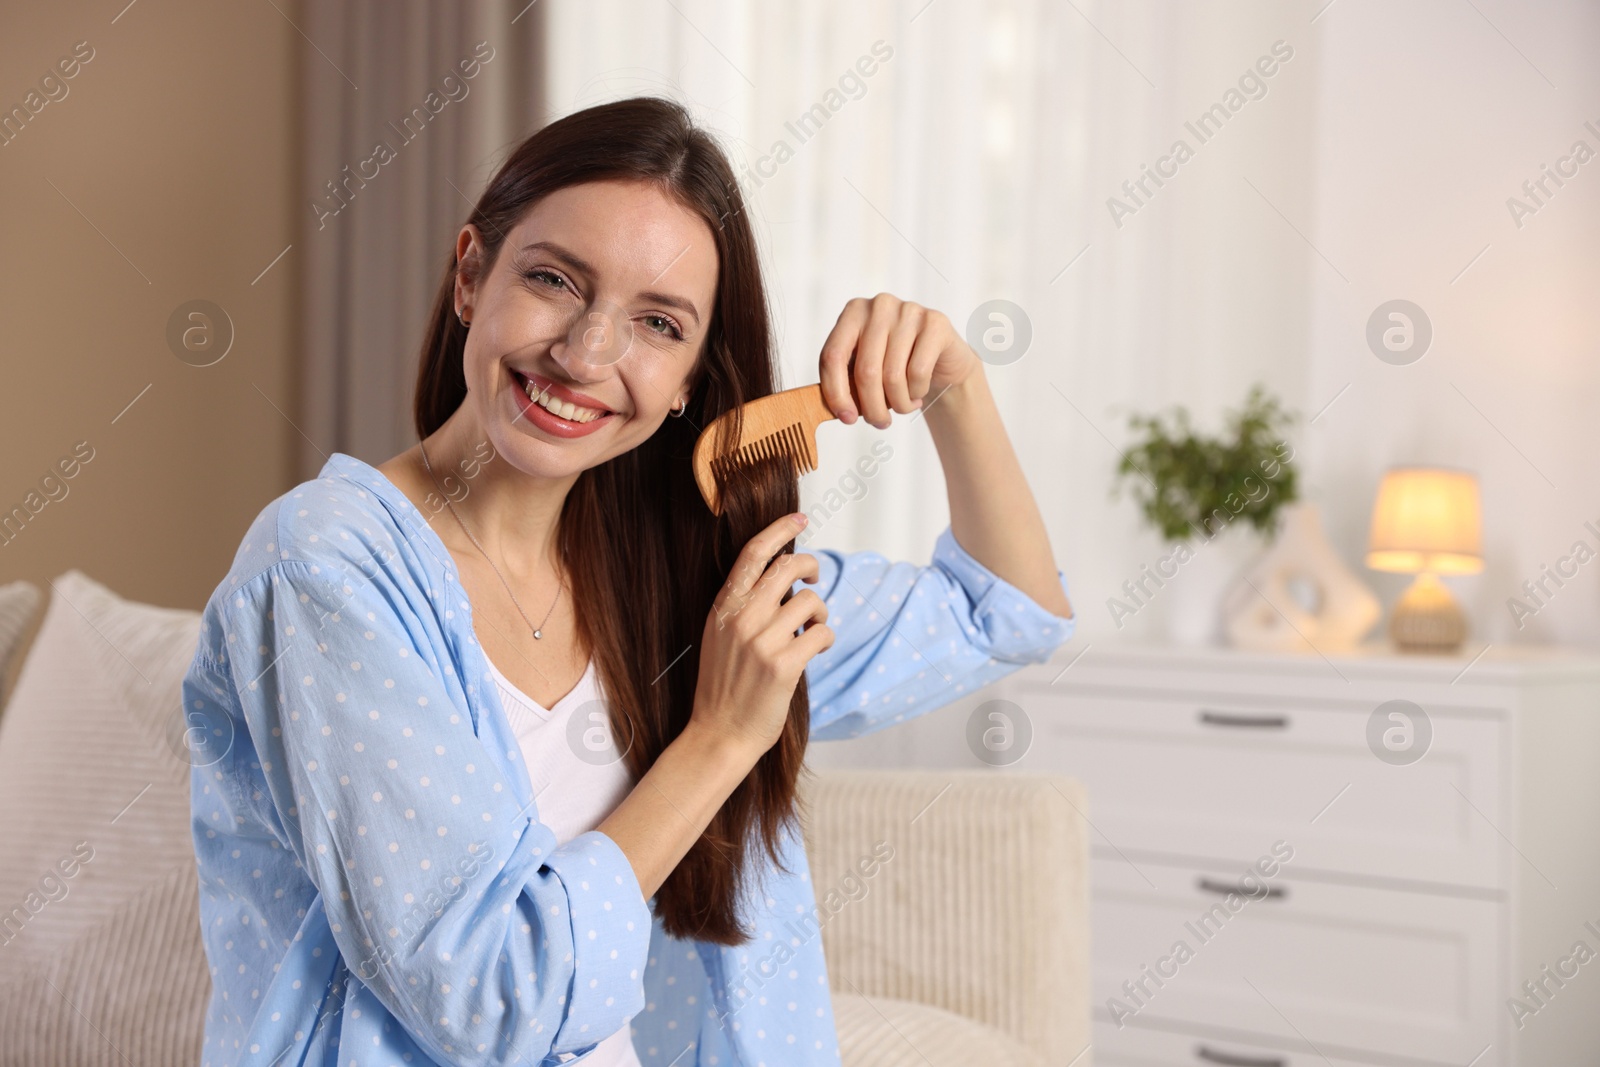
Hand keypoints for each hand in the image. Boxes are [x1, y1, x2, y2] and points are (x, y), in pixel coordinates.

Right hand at [687, 513, 834, 757]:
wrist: (718, 733)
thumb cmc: (724, 685)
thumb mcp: (720, 636)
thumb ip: (744, 606)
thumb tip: (782, 576)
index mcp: (724, 607)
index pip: (754, 553)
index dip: (779, 529)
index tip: (799, 517)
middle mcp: (742, 618)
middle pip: (790, 567)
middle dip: (811, 568)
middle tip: (814, 580)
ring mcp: (762, 641)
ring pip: (811, 602)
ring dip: (820, 613)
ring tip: (812, 629)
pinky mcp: (783, 665)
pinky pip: (821, 633)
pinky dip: (825, 639)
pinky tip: (815, 650)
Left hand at [819, 293, 980, 429]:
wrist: (941, 361)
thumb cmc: (896, 366)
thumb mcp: (864, 371)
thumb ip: (845, 383)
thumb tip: (838, 411)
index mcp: (853, 312)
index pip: (832, 356)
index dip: (836, 393)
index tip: (846, 418)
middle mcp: (879, 306)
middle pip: (865, 371)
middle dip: (872, 408)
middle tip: (879, 422)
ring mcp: (908, 311)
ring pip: (892, 376)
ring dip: (897, 404)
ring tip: (902, 406)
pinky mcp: (935, 323)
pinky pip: (918, 373)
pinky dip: (916, 393)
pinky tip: (918, 392)